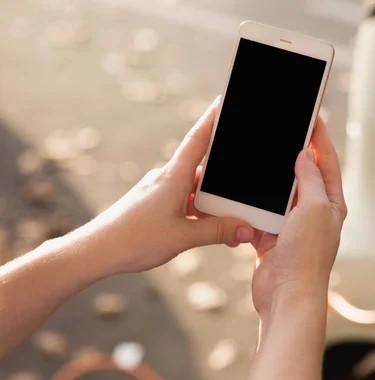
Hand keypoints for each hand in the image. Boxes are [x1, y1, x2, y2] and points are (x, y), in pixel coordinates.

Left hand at [82, 96, 254, 272]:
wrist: (97, 251)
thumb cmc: (135, 239)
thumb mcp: (184, 237)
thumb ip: (218, 232)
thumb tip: (246, 230)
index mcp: (174, 177)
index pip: (198, 139)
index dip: (212, 118)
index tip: (222, 100)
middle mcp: (166, 179)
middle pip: (204, 172)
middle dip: (224, 186)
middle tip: (242, 201)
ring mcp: (159, 192)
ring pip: (194, 191)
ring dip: (211, 207)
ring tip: (227, 228)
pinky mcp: (153, 205)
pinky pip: (183, 203)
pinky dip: (198, 214)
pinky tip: (205, 231)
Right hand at [251, 117, 346, 315]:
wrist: (287, 295)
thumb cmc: (307, 256)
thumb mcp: (314, 208)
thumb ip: (311, 179)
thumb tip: (306, 156)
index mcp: (331, 204)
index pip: (328, 163)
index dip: (320, 139)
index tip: (312, 118)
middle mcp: (313, 213)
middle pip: (303, 176)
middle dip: (293, 155)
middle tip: (282, 132)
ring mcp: (291, 226)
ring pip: (279, 194)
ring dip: (270, 180)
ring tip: (260, 158)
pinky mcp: (271, 237)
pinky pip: (260, 214)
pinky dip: (252, 205)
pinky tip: (243, 192)